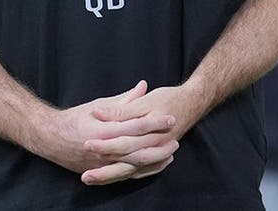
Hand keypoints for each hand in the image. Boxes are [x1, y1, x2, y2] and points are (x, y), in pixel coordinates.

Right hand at [36, 80, 177, 179]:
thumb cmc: (75, 118)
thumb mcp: (99, 105)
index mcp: (104, 129)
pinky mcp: (103, 172)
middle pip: (139, 149)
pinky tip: (156, 165)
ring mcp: (104, 164)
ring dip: (156, 160)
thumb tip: (143, 86)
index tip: (170, 117)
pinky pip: (128, 175)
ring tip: (171, 153)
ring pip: (136, 166)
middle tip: (176, 138)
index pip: (136, 126)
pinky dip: (144, 171)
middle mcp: (105, 149)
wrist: (50, 138)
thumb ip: (124, 100)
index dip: (155, 122)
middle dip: (160, 144)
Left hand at [79, 82, 209, 184]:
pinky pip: (142, 171)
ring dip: (111, 176)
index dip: (105, 144)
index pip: (123, 141)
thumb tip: (98, 112)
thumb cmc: (168, 99)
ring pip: (132, 170)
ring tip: (91, 178)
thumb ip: (122, 109)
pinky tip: (113, 177)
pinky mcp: (157, 156)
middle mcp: (153, 146)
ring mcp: (156, 154)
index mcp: (148, 132)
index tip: (86, 145)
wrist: (194, 103)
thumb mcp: (145, 101)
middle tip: (84, 175)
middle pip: (126, 161)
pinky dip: (128, 175)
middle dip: (104, 170)